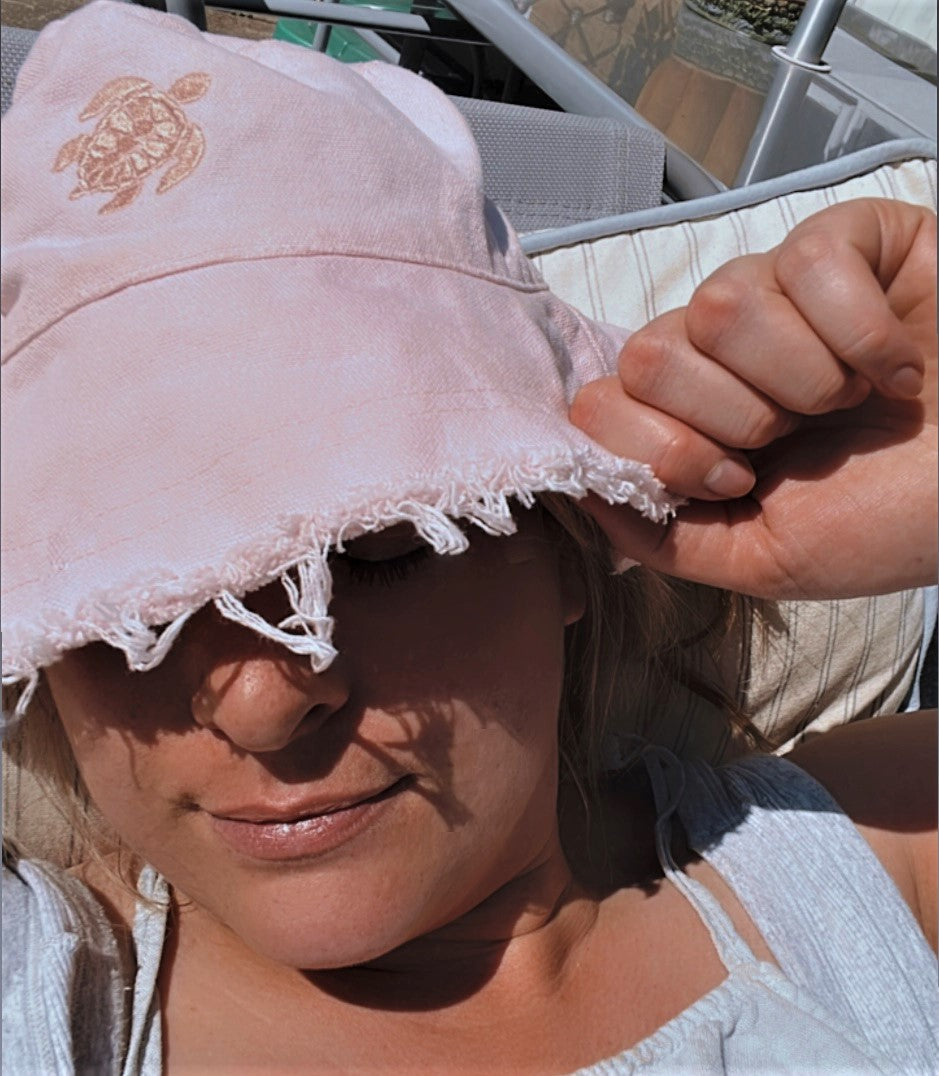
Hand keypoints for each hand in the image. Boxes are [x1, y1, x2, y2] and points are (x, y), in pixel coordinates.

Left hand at [570, 199, 936, 598]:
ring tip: (854, 401)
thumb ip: (663, 536)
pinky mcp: (847, 243)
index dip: (658, 447)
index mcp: (694, 419)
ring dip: (801, 378)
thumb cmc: (893, 520)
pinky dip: (865, 334)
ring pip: (721, 303)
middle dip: (733, 417)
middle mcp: (722, 351)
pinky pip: (809, 260)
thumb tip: (581, 491)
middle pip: (652, 352)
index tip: (737, 480)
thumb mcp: (764, 558)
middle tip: (799, 439)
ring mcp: (779, 292)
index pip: (602, 402)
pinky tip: (900, 366)